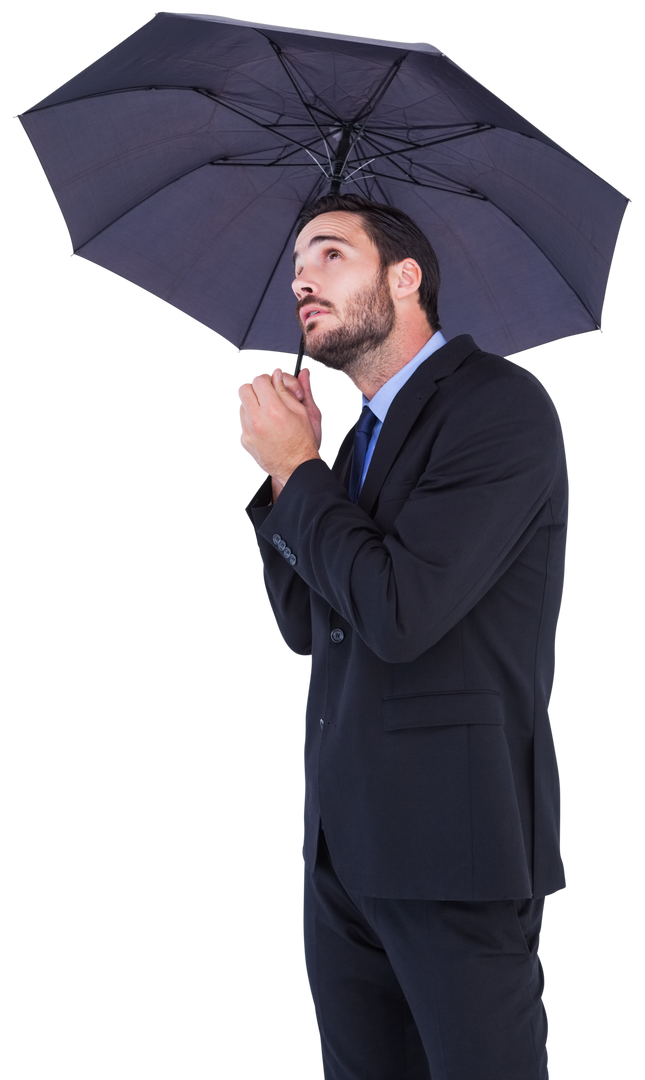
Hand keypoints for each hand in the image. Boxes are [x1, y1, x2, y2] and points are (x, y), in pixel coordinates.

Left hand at [235, 368, 320, 486]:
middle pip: (243, 388)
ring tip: (267, 412)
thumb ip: (287, 389)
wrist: (295, 468)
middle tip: (266, 393)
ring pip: (240, 404)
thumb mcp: (302, 411)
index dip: (267, 378)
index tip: (272, 383)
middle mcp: (257, 420)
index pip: (258, 379)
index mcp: (273, 410)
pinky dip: (250, 419)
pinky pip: (241, 421)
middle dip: (255, 387)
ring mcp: (247, 431)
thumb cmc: (302, 442)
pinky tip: (264, 426)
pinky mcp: (243, 441)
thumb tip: (279, 374)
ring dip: (252, 403)